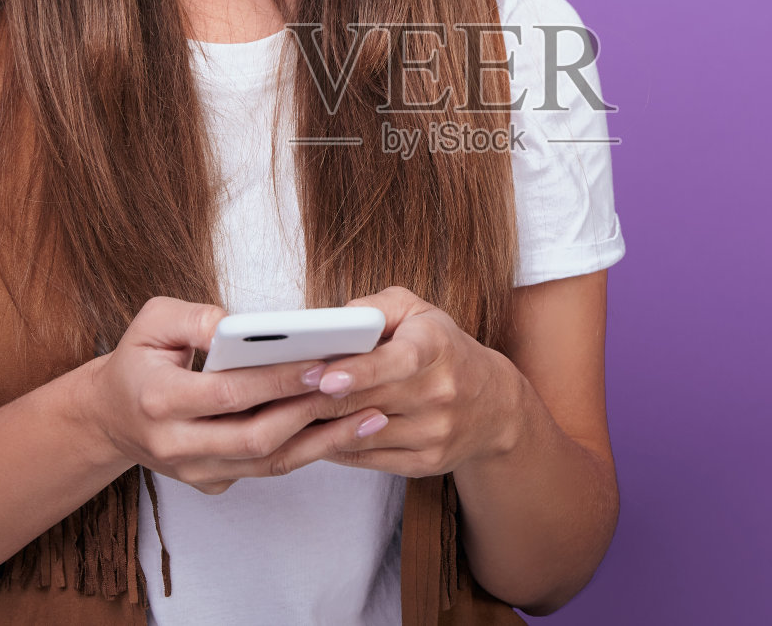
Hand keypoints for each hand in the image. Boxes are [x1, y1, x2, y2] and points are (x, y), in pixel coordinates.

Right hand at [77, 296, 389, 493]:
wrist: (109, 416)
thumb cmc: (139, 359)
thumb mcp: (152, 321)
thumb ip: (194, 317)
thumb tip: (237, 325)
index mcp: (159, 400)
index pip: (229, 393)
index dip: (277, 381)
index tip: (320, 362)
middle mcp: (174, 445)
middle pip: (255, 438)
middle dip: (309, 413)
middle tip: (354, 388)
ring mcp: (194, 472)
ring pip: (268, 464)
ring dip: (323, 442)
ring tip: (370, 416)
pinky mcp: (211, 483)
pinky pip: (266, 471)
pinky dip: (307, 452)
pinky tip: (344, 432)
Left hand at [283, 286, 522, 477]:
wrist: (494, 405)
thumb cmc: (443, 348)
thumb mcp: (419, 312)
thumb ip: (375, 307)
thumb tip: (334, 321)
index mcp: (437, 348)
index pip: (398, 361)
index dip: (360, 370)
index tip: (324, 376)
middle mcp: (441, 393)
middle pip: (368, 401)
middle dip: (319, 399)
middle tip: (277, 393)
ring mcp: (434, 433)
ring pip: (361, 434)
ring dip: (319, 426)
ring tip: (284, 413)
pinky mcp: (425, 463)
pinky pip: (367, 458)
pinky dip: (335, 447)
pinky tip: (312, 433)